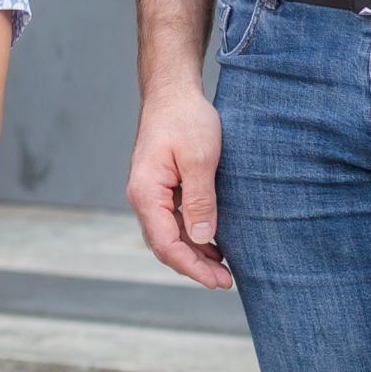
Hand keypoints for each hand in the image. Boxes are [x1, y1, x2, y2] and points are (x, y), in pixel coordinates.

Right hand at [127, 87, 231, 289]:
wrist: (172, 90)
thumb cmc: (184, 118)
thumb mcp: (199, 158)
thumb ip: (199, 200)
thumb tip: (200, 239)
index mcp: (146, 192)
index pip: (165, 244)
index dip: (191, 267)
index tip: (218, 281)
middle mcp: (143, 196)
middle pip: (164, 244)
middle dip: (194, 266)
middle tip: (227, 281)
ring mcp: (150, 192)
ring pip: (169, 234)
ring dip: (194, 253)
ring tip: (223, 268)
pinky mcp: (161, 186)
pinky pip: (172, 220)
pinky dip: (192, 236)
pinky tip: (213, 242)